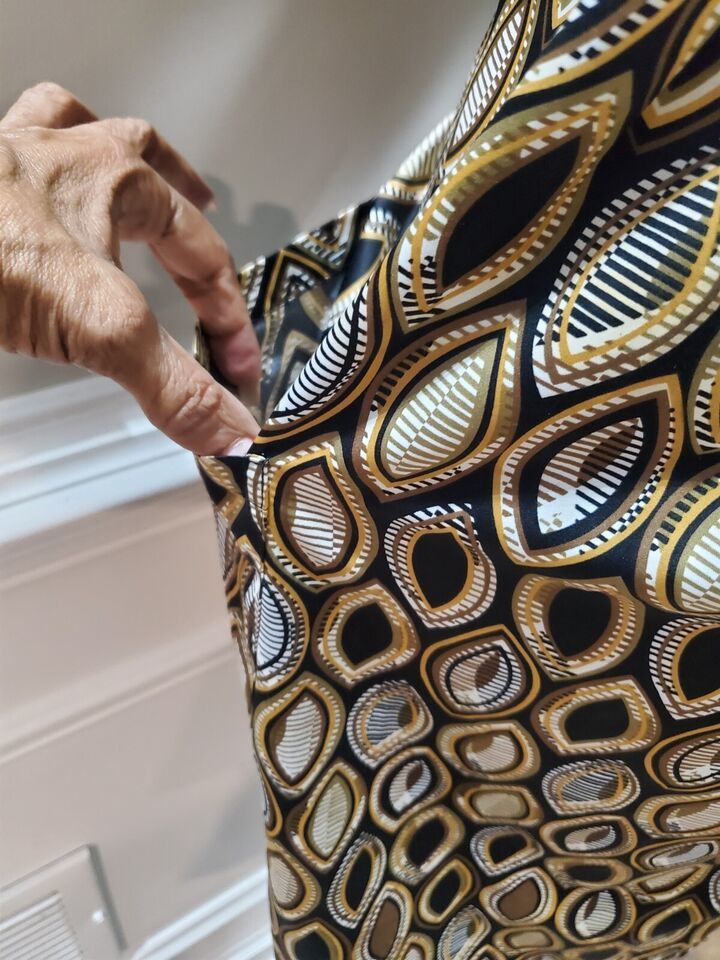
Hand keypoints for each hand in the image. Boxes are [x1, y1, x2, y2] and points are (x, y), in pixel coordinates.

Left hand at [0, 82, 260, 454]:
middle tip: (206, 220)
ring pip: (72, 126)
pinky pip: (9, 146)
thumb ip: (172, 384)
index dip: (228, 314)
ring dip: (109, 149)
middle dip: (182, 200)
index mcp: (116, 181)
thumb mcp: (102, 329)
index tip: (234, 366)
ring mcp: (10, 159)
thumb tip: (230, 430)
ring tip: (131, 168)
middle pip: (146, 165)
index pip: (202, 253)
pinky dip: (33, 153)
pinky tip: (37, 177)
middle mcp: (65, 156)